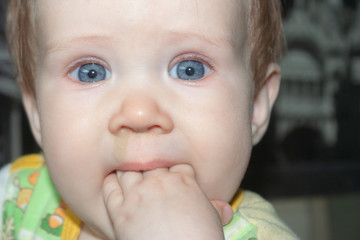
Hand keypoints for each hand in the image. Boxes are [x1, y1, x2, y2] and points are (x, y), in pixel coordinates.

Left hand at [103, 164, 230, 239]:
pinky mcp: (120, 211)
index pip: (175, 162)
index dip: (172, 167)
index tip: (169, 172)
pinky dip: (110, 181)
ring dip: (127, 167)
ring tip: (127, 169)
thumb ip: (215, 209)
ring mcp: (138, 194)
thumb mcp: (213, 222)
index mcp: (184, 181)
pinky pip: (110, 187)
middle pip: (150, 160)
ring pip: (128, 168)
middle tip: (145, 165)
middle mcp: (159, 182)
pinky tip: (113, 180)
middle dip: (149, 161)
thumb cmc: (200, 239)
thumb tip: (225, 208)